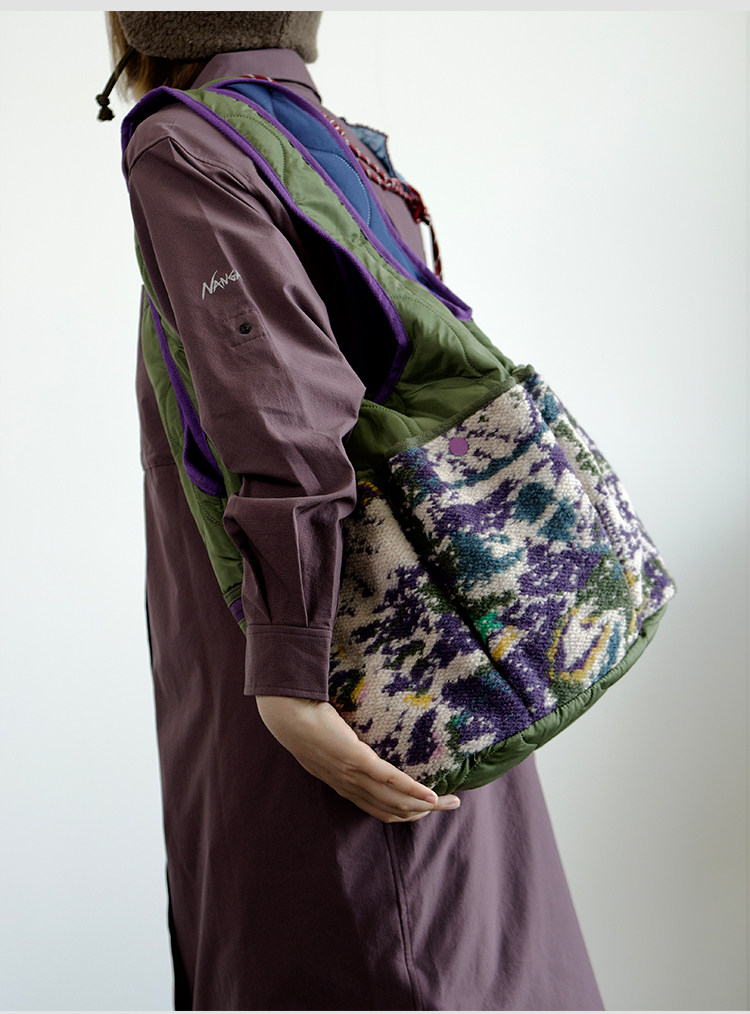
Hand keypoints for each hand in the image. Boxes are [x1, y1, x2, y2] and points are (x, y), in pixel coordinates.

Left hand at [255, 695, 460, 822]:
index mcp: (343, 785)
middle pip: (393, 811)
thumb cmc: (305, 721)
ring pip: (396, 802)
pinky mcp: (357, 760)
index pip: (379, 809)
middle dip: (424, 813)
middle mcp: (350, 787)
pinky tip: (432, 795)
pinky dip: (413, 792)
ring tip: (451, 801)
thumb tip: (362, 735)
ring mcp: (354, 776)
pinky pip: (391, 781)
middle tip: (450, 804)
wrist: (288, 714)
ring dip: (427, 806)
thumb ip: (345, 746)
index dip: (405, 813)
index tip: (427, 806)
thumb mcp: (327, 741)